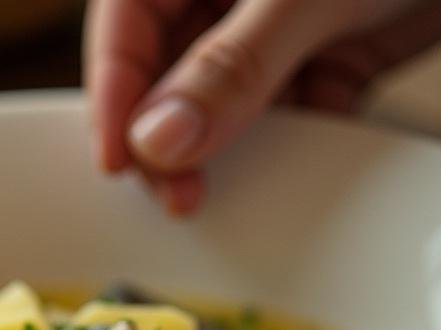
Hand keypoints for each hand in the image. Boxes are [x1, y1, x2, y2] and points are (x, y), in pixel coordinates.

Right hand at [85, 0, 440, 215]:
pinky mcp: (326, 54)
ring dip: (231, 151)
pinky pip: (292, 112)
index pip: (123, 30)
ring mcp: (275, 26)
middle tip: (180, 193)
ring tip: (229, 193)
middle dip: (169, 139)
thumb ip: (230, 67)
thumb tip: (160, 141)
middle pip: (164, 76)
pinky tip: (300, 160)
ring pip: (225, 104)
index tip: (119, 164)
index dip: (113, 99)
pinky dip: (297, 142)